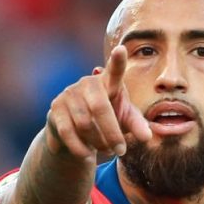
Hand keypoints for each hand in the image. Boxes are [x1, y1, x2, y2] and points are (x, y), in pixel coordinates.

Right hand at [45, 45, 151, 160]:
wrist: (75, 131)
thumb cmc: (106, 120)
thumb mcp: (124, 121)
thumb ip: (137, 125)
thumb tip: (147, 137)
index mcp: (109, 83)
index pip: (115, 71)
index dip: (118, 61)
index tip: (121, 49)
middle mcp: (88, 84)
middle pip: (100, 108)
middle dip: (112, 134)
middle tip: (120, 151)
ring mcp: (69, 94)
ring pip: (85, 124)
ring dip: (98, 143)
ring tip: (106, 150)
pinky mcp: (55, 108)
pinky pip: (69, 132)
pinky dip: (81, 148)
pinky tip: (88, 154)